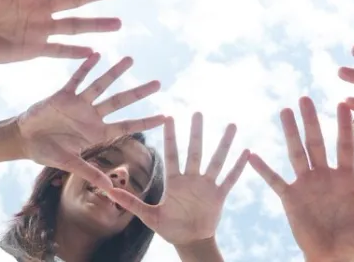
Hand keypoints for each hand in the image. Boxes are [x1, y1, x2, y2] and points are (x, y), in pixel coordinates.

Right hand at [17, 55, 163, 186]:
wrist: (24, 140)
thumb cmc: (48, 152)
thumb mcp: (69, 164)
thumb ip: (89, 173)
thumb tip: (110, 190)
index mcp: (97, 133)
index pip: (127, 126)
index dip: (145, 121)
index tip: (165, 116)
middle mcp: (92, 115)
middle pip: (119, 102)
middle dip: (138, 93)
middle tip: (158, 83)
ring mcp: (79, 103)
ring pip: (101, 85)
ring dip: (114, 73)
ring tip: (130, 60)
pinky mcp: (63, 95)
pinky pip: (76, 79)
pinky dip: (86, 68)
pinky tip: (96, 55)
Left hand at [107, 113, 248, 245]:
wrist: (190, 241)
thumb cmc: (169, 228)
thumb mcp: (148, 215)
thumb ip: (130, 202)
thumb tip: (107, 190)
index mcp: (175, 181)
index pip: (172, 154)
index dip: (171, 136)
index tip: (169, 116)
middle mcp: (191, 179)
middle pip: (195, 151)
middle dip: (196, 133)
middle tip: (198, 112)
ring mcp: (207, 185)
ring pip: (216, 160)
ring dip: (224, 144)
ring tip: (231, 125)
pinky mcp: (219, 195)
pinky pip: (230, 178)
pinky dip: (238, 166)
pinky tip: (246, 152)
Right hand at [250, 98, 353, 261]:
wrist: (334, 257)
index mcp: (344, 178)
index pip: (344, 145)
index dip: (343, 125)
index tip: (342, 102)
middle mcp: (323, 176)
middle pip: (316, 142)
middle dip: (311, 120)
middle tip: (304, 97)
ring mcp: (305, 185)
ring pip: (296, 153)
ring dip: (289, 132)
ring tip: (283, 111)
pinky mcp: (290, 198)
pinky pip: (274, 180)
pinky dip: (263, 169)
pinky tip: (252, 154)